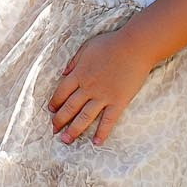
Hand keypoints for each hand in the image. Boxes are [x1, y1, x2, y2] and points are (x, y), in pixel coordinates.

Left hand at [48, 25, 155, 145]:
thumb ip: (74, 61)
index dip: (55, 103)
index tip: (51, 111)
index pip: (61, 93)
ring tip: (66, 140)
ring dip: (74, 130)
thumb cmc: (111, 44)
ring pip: (84, 117)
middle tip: (53, 131)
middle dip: (59, 121)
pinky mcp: (118, 101)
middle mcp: (87, 88)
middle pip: (69, 107)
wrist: (135, 46)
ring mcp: (103, 96)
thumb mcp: (87, 47)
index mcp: (78, 74)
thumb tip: (63, 72)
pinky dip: (102, 132)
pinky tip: (96, 142)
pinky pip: (108, 120)